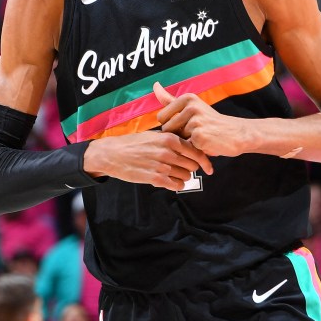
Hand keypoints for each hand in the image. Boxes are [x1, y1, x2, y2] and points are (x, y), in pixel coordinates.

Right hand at [83, 131, 211, 191]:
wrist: (112, 154)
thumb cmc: (132, 143)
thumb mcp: (154, 135)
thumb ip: (172, 140)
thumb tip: (190, 144)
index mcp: (169, 139)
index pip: (196, 151)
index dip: (204, 160)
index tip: (208, 167)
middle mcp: (167, 152)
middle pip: (193, 165)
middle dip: (191, 168)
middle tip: (184, 168)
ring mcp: (162, 166)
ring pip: (186, 176)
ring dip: (183, 177)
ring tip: (173, 174)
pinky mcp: (155, 179)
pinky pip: (177, 185)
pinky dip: (177, 185)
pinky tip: (170, 181)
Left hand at [153, 83, 245, 156]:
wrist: (237, 134)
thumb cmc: (211, 122)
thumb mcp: (191, 107)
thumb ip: (170, 99)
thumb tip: (155, 85)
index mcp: (187, 98)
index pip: (161, 118)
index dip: (172, 126)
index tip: (187, 124)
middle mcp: (190, 107)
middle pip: (166, 129)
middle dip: (178, 136)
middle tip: (196, 133)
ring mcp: (195, 121)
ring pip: (176, 139)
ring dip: (186, 143)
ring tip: (201, 138)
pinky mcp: (199, 135)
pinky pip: (185, 147)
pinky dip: (193, 149)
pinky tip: (206, 144)